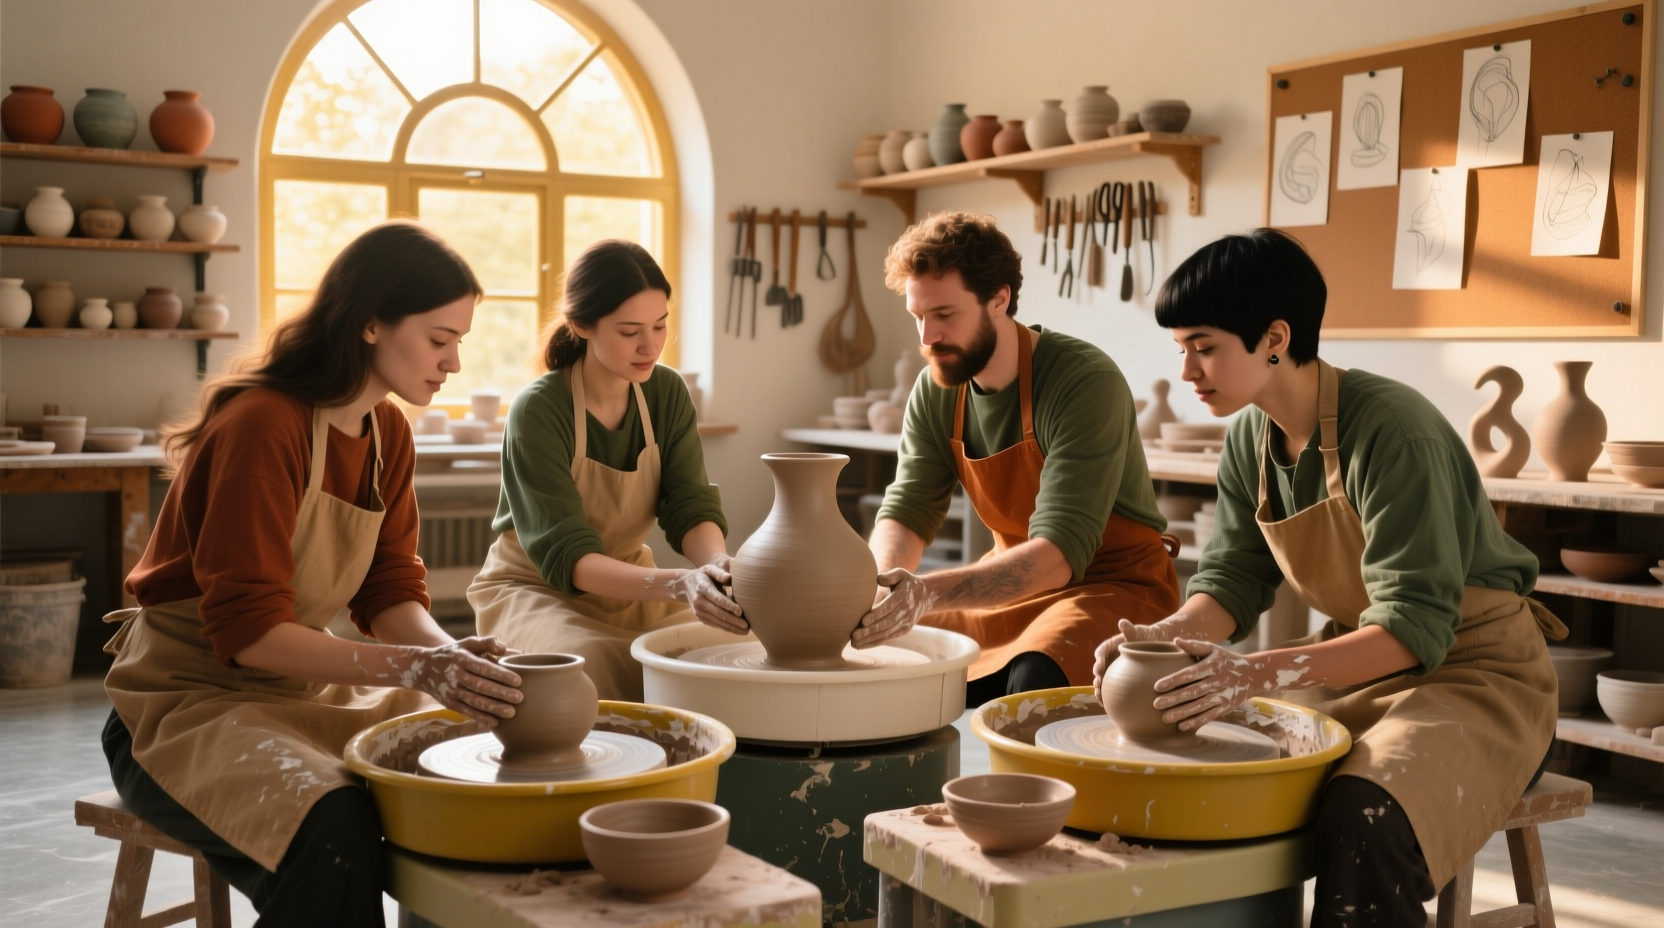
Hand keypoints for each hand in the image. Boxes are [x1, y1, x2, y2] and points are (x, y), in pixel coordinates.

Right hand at [391, 637, 522, 726]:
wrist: (423, 668)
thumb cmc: (454, 654)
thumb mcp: (467, 643)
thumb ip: (486, 643)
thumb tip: (505, 648)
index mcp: (462, 658)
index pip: (483, 667)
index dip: (500, 674)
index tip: (518, 680)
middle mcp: (456, 675)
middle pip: (481, 686)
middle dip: (501, 693)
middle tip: (520, 698)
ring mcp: (452, 691)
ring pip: (475, 701)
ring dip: (493, 708)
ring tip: (512, 713)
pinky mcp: (450, 703)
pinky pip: (467, 711)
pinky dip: (480, 717)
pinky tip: (494, 723)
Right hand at [664, 555, 746, 633]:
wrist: (685, 586)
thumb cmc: (703, 576)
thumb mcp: (709, 569)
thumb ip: (719, 573)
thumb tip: (729, 577)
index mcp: (702, 588)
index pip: (717, 599)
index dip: (728, 606)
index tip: (740, 611)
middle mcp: (699, 602)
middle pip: (718, 613)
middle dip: (733, 621)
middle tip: (746, 626)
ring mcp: (699, 612)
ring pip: (718, 622)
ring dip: (732, 627)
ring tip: (746, 631)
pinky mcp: (702, 618)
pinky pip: (716, 624)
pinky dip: (727, 628)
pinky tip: (738, 629)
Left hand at [852, 568, 936, 648]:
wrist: (925, 596)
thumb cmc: (907, 583)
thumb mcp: (902, 574)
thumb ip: (890, 576)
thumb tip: (878, 578)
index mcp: (903, 597)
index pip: (888, 607)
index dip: (876, 615)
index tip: (863, 621)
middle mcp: (905, 612)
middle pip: (886, 623)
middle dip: (869, 631)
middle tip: (854, 635)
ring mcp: (905, 623)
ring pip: (886, 633)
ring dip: (869, 639)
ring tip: (854, 642)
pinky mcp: (903, 631)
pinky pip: (887, 638)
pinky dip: (874, 642)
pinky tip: (861, 645)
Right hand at [1090, 614, 1211, 697]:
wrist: (1156, 645)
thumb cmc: (1146, 636)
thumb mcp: (1139, 631)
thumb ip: (1130, 629)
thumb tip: (1122, 622)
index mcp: (1110, 646)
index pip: (1101, 652)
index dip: (1098, 660)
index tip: (1099, 668)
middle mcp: (1109, 659)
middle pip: (1099, 669)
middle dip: (1097, 678)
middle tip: (1098, 685)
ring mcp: (1114, 671)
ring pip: (1103, 682)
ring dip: (1100, 691)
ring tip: (1101, 699)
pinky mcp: (1120, 681)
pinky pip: (1112, 690)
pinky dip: (1109, 698)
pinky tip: (1109, 707)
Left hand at [1151, 639, 1314, 731]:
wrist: (1255, 674)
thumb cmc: (1227, 660)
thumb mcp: (1213, 649)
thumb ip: (1194, 646)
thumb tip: (1175, 640)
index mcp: (1212, 666)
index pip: (1189, 674)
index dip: (1173, 680)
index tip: (1156, 686)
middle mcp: (1218, 681)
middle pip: (1192, 692)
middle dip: (1173, 699)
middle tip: (1155, 704)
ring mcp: (1223, 696)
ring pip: (1200, 706)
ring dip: (1182, 713)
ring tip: (1165, 718)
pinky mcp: (1227, 707)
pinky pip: (1210, 715)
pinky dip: (1197, 721)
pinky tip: (1182, 726)